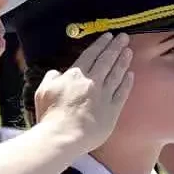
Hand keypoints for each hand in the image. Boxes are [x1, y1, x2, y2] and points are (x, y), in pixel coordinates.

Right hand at [33, 33, 133, 151]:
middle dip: (116, 47)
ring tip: (129, 51)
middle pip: (107, 60)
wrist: (62, 137)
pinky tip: (130, 75)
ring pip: (117, 73)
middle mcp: (92, 81)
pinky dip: (127, 82)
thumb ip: (51, 77)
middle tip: (124, 37)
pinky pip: (122, 93)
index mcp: (75, 75)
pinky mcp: (112, 110)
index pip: (91, 54)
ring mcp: (104, 95)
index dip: (101, 44)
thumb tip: (56, 72)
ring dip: (123, 61)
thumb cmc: (50, 115)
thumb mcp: (43, 91)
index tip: (108, 36)